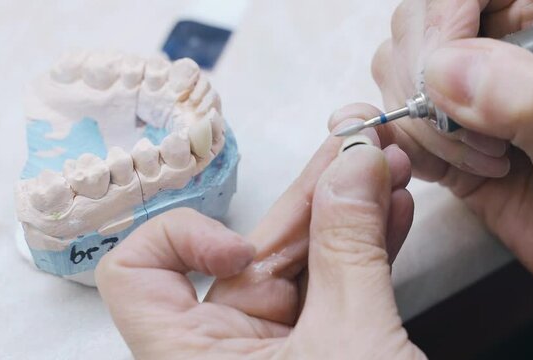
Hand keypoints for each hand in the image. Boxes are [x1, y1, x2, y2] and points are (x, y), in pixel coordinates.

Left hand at [96, 119, 424, 358]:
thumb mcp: (354, 343)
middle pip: (254, 248)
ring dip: (350, 211)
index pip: (138, 274)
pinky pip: (336, 283)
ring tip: (387, 168)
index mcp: (194, 359)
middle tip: (358, 147)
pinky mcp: (321, 347)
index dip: (182, 239)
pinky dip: (366, 246)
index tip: (243, 245)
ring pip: (305, 259)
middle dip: (313, 193)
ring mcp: (278, 347)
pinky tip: (394, 210)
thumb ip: (351, 248)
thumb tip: (355, 167)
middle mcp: (225, 349)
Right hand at [367, 0, 532, 319]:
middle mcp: (507, 53)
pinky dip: (404, 149)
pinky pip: (403, 133)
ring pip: (402, 78)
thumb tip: (445, 70)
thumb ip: (529, 100)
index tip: (440, 72)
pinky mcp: (453, 148)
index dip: (442, 21)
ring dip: (422, 124)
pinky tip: (442, 169)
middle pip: (419, 28)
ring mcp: (473, 103)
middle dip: (425, 80)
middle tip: (468, 129)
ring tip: (484, 160)